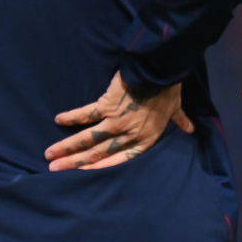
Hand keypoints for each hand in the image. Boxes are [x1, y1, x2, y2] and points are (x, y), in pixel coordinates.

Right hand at [44, 71, 193, 170]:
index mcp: (145, 140)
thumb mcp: (175, 108)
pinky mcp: (107, 105)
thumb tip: (191, 129)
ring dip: (67, 147)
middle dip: (75, 163)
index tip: (82, 172)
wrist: (160, 70)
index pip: (119, 160)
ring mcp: (116, 122)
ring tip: (50, 154)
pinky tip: (58, 120)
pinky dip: (72, 118)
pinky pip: (86, 115)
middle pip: (98, 154)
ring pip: (88, 139)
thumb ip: (180, 120)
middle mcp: (128, 135)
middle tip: (55, 169)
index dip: (98, 168)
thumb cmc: (168, 89)